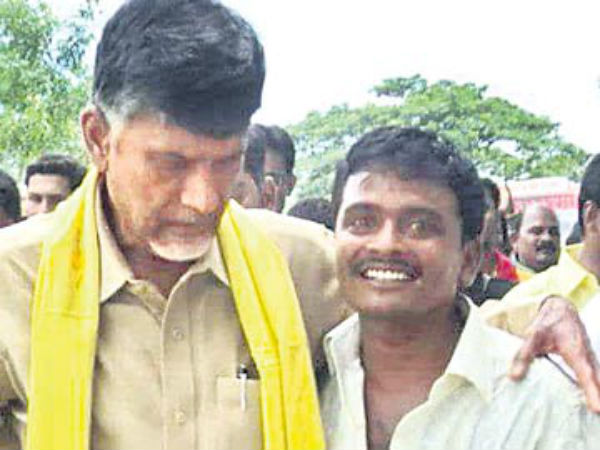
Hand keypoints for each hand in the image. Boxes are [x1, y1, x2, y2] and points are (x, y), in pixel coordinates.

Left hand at [509, 295, 599, 412]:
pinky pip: (595, 379)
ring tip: (596, 414)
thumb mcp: (533, 337)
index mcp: (577, 353)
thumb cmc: (548, 323)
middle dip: (599, 398)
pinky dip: (595, 389)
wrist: (561, 310)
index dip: (592, 393)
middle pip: (598, 383)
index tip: (597, 409)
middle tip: (599, 415)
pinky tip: (591, 403)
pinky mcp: (588, 363)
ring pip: (598, 381)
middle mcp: (588, 359)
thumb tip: (513, 377)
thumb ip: (524, 356)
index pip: (587, 376)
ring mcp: (590, 361)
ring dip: (598, 394)